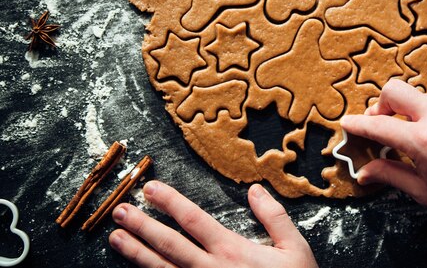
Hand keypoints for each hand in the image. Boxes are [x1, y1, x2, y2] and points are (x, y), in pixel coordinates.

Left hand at [109, 181, 317, 267]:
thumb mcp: (295, 248)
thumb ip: (274, 216)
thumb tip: (255, 190)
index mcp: (232, 251)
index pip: (194, 219)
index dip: (170, 202)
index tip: (150, 189)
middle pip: (170, 244)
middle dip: (142, 225)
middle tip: (119, 210)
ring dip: (137, 252)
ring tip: (115, 238)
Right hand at [341, 79, 426, 228]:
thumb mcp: (425, 192)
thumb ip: (391, 175)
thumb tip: (365, 172)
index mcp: (424, 140)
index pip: (378, 126)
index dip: (358, 125)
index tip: (347, 124)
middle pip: (395, 90)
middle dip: (381, 105)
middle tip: (381, 125)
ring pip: (420, 98)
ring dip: (409, 113)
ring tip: (417, 139)